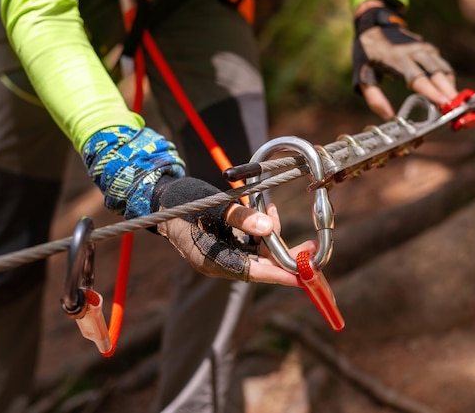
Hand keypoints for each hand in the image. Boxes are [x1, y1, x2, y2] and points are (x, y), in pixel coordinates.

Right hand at [153, 176, 317, 285]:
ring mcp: (224, 256)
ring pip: (260, 255)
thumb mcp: (211, 204)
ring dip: (274, 237)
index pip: (253, 272)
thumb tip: (268, 225)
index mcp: (212, 261)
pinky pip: (253, 245)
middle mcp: (220, 263)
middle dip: (285, 255)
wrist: (162, 199)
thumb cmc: (182, 202)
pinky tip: (266, 209)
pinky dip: (263, 231)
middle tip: (312, 248)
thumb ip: (239, 217)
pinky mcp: (227, 247)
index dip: (280, 274)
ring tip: (273, 210)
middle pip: (261, 266)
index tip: (303, 276)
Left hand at [352, 1, 456, 119]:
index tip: (443, 103)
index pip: (417, 78)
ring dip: (450, 86)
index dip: (431, 92)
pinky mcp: (428, 49)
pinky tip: (447, 92)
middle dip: (448, 91)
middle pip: (436, 73)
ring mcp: (423, 49)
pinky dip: (447, 79)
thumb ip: (374, 98)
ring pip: (443, 68)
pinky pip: (442, 65)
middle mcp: (413, 53)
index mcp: (396, 61)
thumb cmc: (367, 57)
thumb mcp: (363, 77)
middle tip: (456, 108)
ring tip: (454, 104)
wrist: (373, 28)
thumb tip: (389, 117)